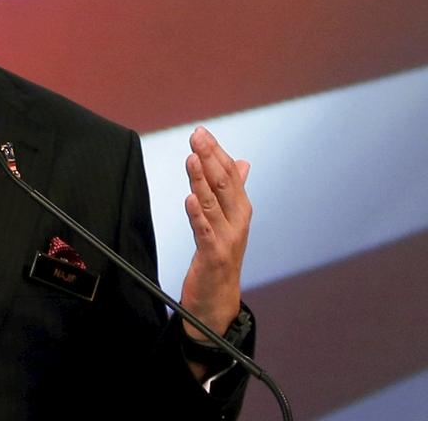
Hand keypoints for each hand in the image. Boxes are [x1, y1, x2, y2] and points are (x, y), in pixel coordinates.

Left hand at [177, 126, 250, 340]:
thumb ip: (232, 191)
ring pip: (214, 204)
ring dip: (202, 180)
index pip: (231, 175)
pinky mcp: (214, 256)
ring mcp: (228, 239)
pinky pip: (205, 232)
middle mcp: (238, 222)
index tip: (202, 132)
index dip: (216, 153)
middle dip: (210, 158)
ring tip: (192, 159)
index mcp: (240, 210)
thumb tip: (243, 162)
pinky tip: (189, 199)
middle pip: (225, 185)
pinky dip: (198, 215)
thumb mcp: (229, 220)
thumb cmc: (222, 255)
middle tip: (197, 136)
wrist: (219, 299)